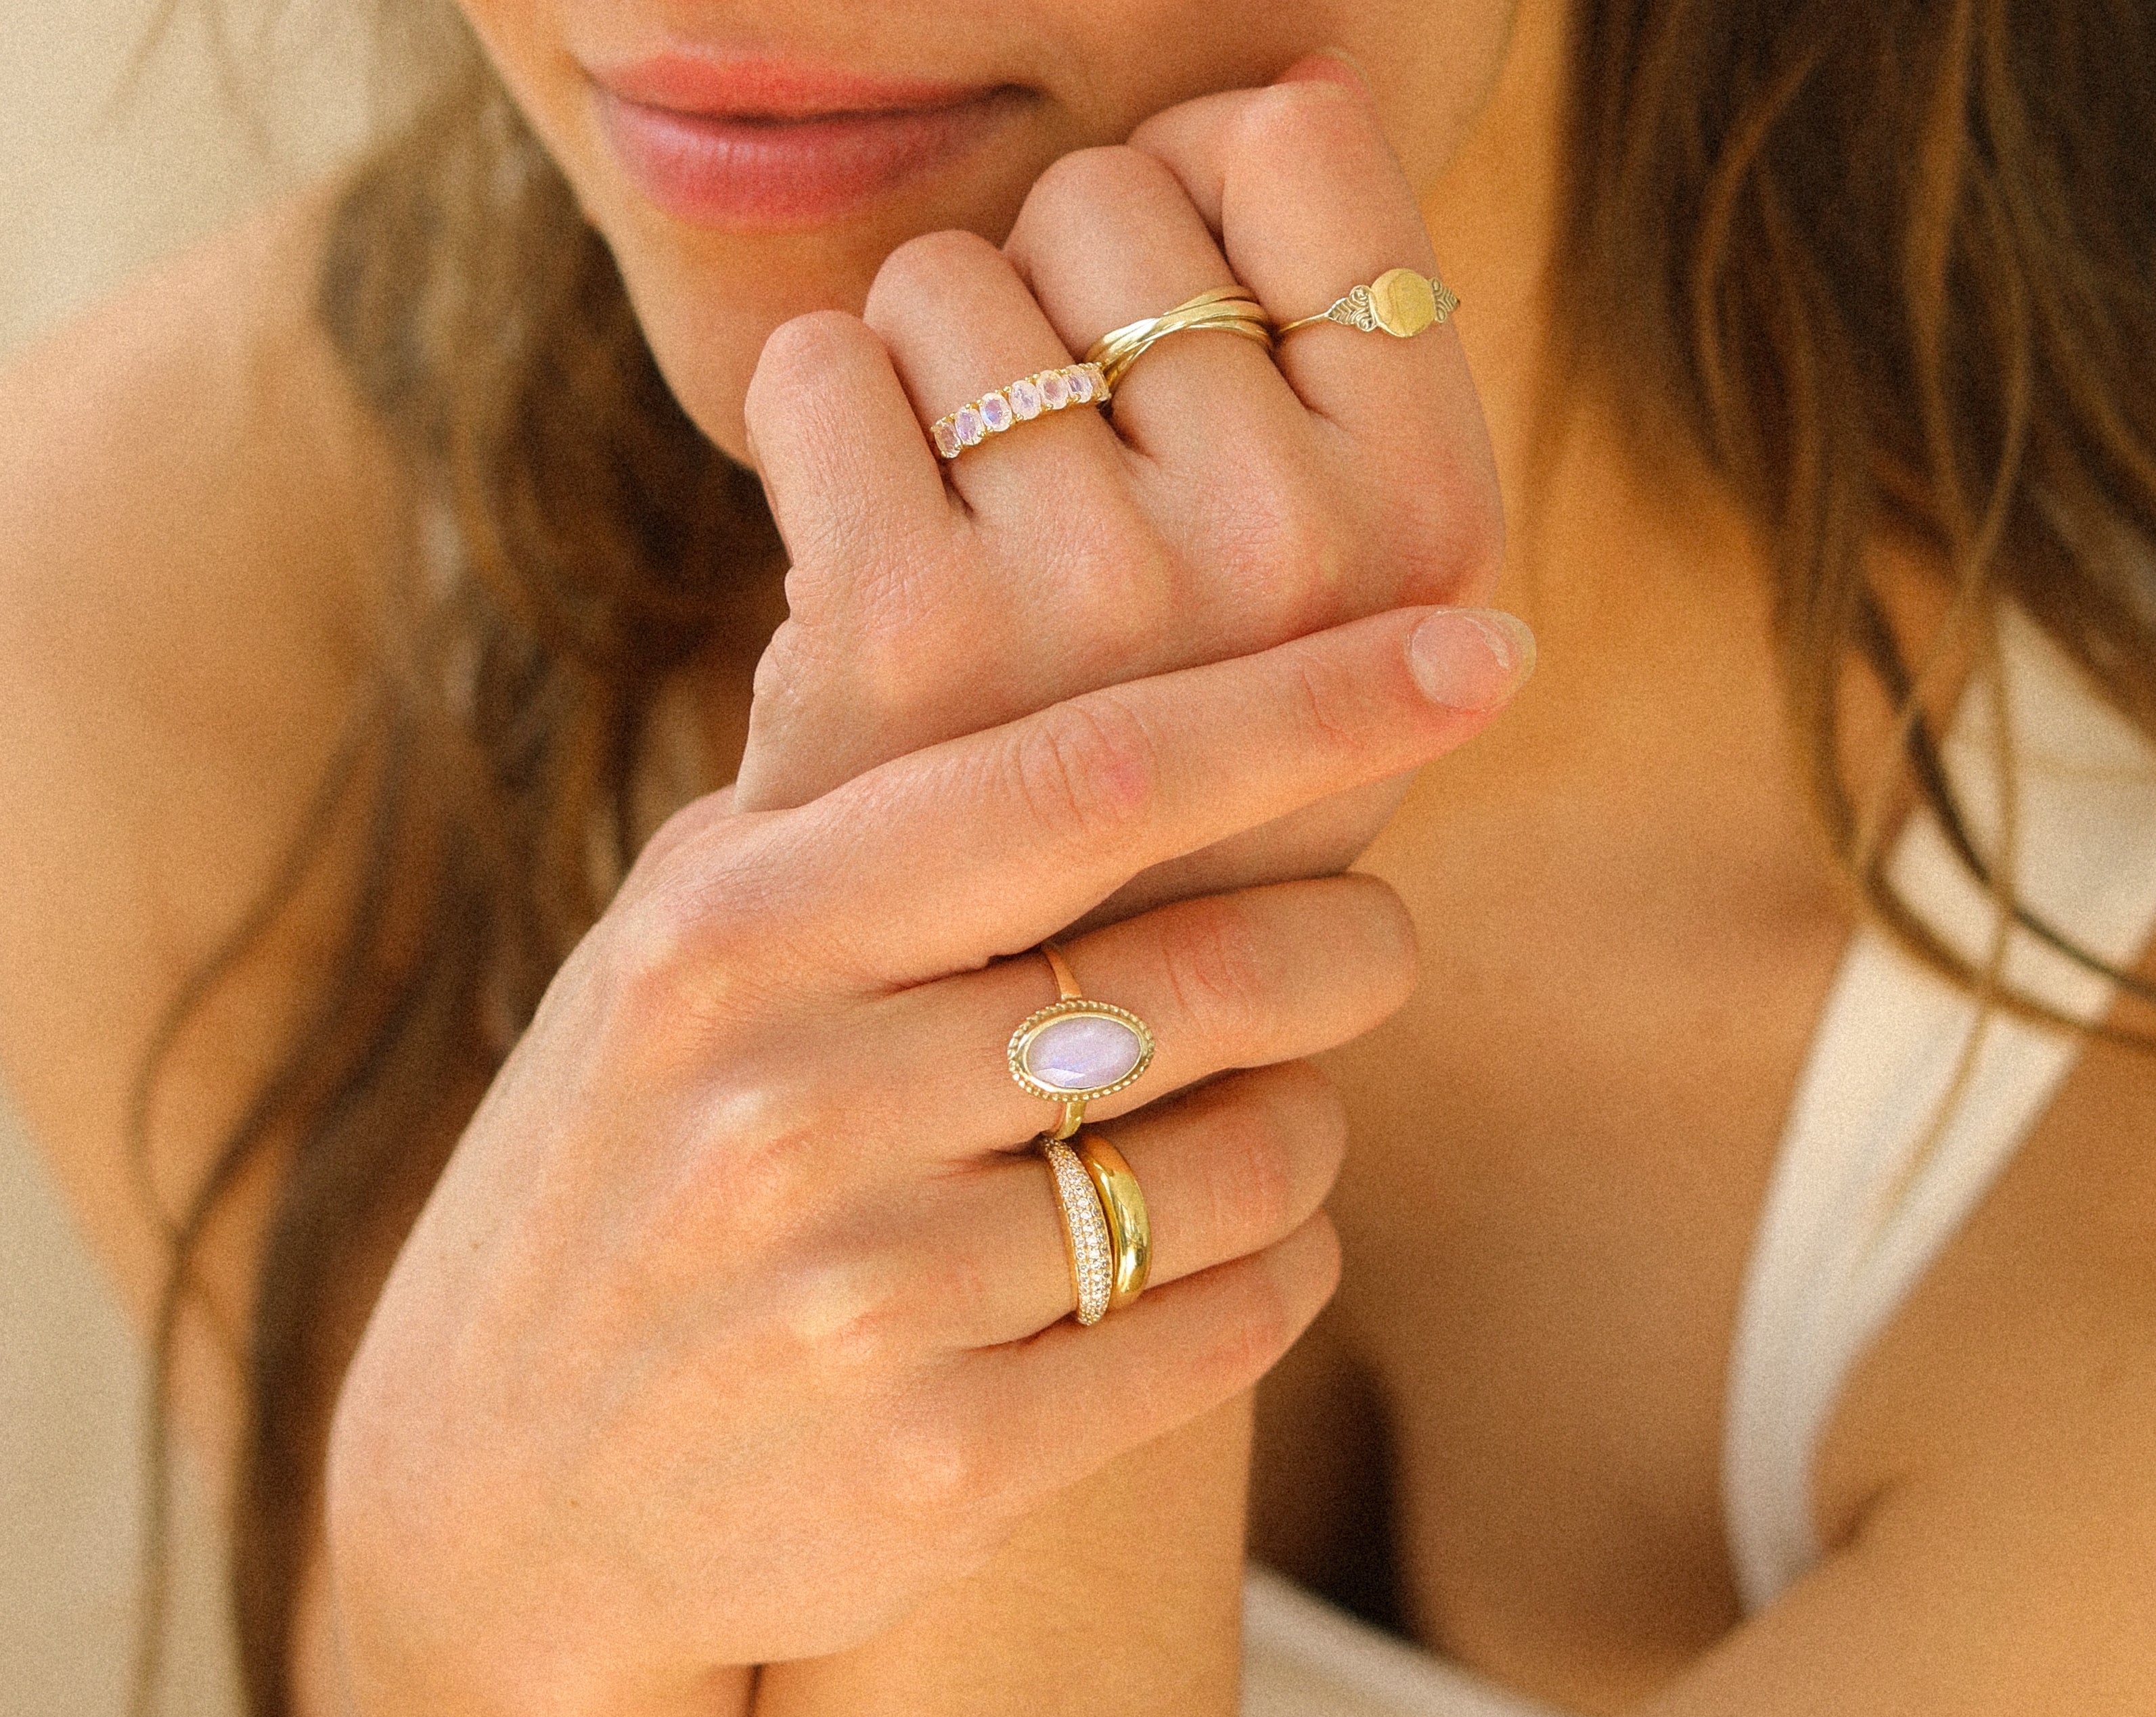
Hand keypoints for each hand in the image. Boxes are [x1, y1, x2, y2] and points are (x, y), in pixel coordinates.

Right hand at [325, 604, 1521, 1701]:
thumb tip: (1061, 629)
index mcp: (738, 930)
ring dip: (1309, 1123)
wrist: (506, 1500)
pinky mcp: (940, 1465)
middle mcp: (790, 1101)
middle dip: (1348, 938)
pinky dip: (1286, 1270)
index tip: (1475, 649)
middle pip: (1196, 968)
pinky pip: (1221, 1329)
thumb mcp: (685, 963)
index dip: (1309, 706)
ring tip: (1275, 1108)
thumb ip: (847, 809)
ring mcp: (861, 1297)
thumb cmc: (635, 1175)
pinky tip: (1258, 1248)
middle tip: (1372, 933)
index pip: (1081, 775)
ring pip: (1236, 1162)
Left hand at [732, 60, 1511, 919]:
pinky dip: (814, 439)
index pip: (1290, 143)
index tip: (1171, 357)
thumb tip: (1293, 92)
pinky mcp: (914, 632)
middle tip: (1061, 506)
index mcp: (1435, 521)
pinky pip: (814, 366)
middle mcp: (1304, 557)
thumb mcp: (1332, 583)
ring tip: (975, 559)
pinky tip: (867, 569)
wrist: (1015, 992)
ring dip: (930, 390)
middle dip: (1056, 316)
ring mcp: (1109, 597)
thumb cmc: (1166, 755)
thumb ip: (1343, 363)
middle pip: (1109, 198)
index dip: (1198, 212)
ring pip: (948, 276)